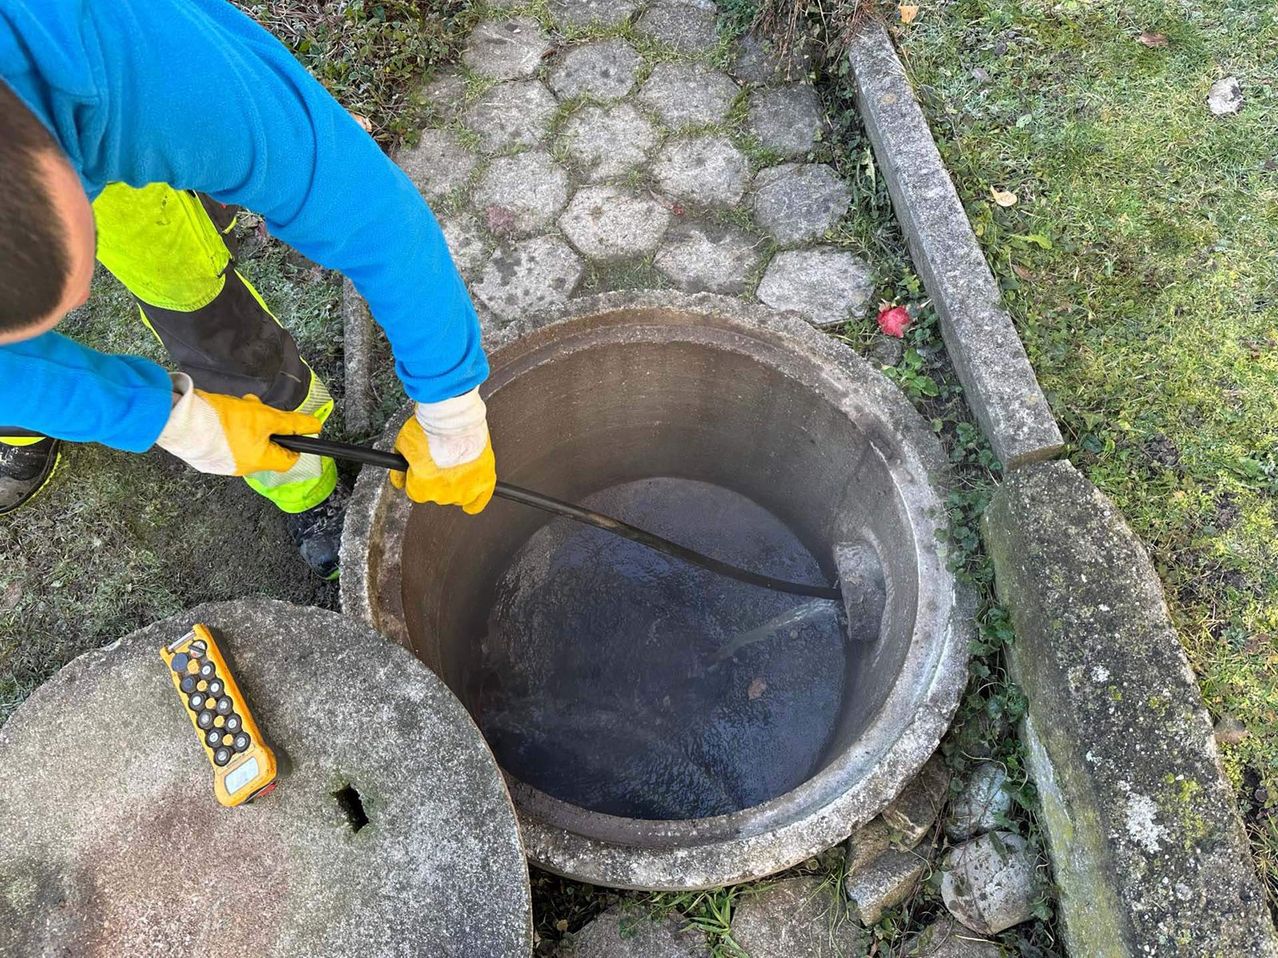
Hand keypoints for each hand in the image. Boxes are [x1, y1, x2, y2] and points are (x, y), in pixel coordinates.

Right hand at [156, 373, 320, 475]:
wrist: (181, 419)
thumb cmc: (223, 421)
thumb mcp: (265, 416)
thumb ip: (291, 423)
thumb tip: (314, 426)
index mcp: (260, 462)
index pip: (288, 459)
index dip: (294, 442)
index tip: (292, 428)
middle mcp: (243, 467)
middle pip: (267, 446)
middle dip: (266, 425)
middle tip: (257, 408)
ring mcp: (224, 462)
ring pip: (248, 440)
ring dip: (248, 421)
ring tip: (239, 406)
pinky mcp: (209, 454)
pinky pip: (229, 440)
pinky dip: (231, 426)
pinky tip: (223, 413)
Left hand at [390, 388, 495, 513]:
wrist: (453, 418)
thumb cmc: (430, 429)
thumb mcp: (403, 445)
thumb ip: (399, 469)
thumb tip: (399, 481)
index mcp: (421, 488)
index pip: (415, 492)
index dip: (417, 477)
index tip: (422, 466)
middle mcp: (443, 494)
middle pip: (437, 494)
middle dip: (437, 479)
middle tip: (440, 459)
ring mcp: (466, 490)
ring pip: (457, 497)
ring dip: (455, 485)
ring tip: (455, 464)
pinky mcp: (484, 481)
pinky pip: (480, 501)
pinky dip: (476, 502)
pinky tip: (471, 501)